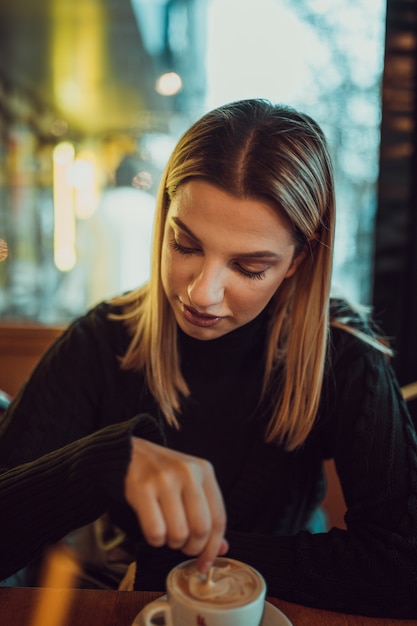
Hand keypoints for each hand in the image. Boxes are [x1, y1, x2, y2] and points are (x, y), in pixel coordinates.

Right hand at [124, 437, 227, 571]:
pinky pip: (155, 532)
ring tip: (167, 532)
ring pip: (179, 534)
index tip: (206, 562)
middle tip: (183, 546)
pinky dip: (155, 540)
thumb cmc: (162, 473)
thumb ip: (207, 512)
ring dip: (172, 543)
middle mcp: (187, 472)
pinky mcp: (142, 488)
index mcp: (204, 470)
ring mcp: (164, 479)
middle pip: (201, 529)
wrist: (128, 453)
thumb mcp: (189, 484)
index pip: (219, 518)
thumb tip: (222, 548)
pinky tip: (153, 528)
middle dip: (192, 547)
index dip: (214, 547)